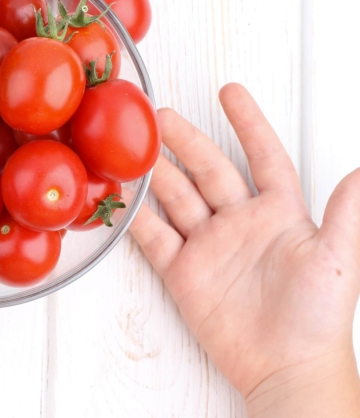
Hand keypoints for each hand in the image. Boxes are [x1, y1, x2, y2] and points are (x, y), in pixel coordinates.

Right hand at [129, 83, 359, 416]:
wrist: (287, 367)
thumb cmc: (318, 317)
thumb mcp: (340, 260)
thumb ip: (347, 214)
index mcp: (279, 212)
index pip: (262, 156)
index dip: (248, 123)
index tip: (229, 93)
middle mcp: (240, 222)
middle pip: (207, 169)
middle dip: (183, 139)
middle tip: (158, 115)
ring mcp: (208, 245)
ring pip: (176, 197)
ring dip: (155, 172)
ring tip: (132, 149)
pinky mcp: (183, 271)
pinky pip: (153, 237)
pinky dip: (135, 217)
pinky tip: (122, 198)